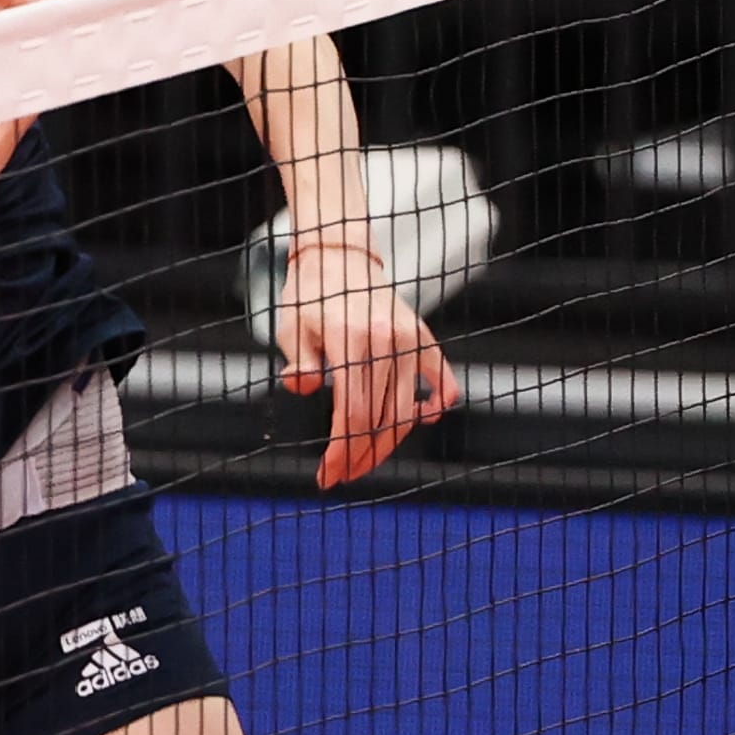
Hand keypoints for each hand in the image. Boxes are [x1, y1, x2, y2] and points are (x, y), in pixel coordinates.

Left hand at [276, 238, 462, 488]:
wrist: (339, 258)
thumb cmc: (309, 298)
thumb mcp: (292, 329)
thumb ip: (299, 361)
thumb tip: (302, 386)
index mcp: (351, 340)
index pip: (353, 415)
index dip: (342, 453)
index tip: (328, 476)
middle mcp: (386, 340)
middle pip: (380, 420)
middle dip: (361, 457)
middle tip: (342, 475)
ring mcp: (408, 338)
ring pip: (407, 410)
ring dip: (387, 444)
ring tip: (364, 460)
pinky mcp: (422, 336)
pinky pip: (442, 379)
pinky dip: (438, 404)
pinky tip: (424, 420)